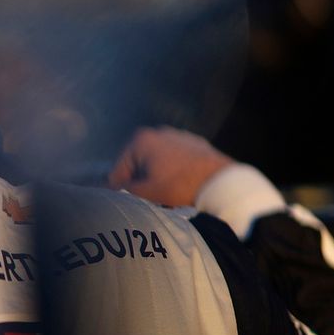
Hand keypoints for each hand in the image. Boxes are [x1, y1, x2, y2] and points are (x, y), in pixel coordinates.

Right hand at [108, 126, 233, 206]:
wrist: (222, 184)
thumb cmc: (180, 187)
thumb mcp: (146, 192)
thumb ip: (124, 190)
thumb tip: (111, 189)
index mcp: (141, 140)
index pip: (118, 169)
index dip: (118, 189)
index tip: (123, 203)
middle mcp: (158, 132)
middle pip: (139, 163)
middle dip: (140, 182)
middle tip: (147, 201)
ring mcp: (179, 135)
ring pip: (158, 161)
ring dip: (157, 177)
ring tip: (166, 197)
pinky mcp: (196, 143)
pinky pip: (177, 159)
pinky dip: (174, 172)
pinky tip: (182, 187)